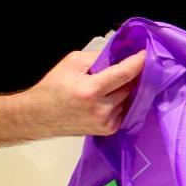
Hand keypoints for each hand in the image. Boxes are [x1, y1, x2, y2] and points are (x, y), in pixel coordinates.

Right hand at [25, 50, 145, 136]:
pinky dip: (120, 102)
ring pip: (128, 99)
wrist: (38, 116)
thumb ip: (99, 57)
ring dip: (124, 91)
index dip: (138, 63)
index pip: (124, 75)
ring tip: (107, 87)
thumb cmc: (54, 86)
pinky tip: (107, 100)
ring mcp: (106, 122)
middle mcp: (101, 109)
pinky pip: (125, 110)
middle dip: (128, 77)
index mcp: (90, 90)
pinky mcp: (109, 130)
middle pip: (129, 87)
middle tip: (120, 70)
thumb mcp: (72, 63)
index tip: (147, 54)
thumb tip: (122, 55)